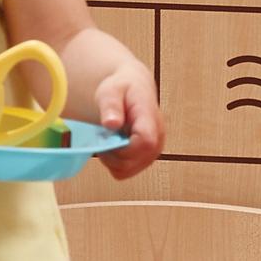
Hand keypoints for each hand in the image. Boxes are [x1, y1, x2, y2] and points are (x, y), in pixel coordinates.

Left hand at [86, 52, 163, 177]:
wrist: (133, 89)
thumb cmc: (121, 88)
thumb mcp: (110, 90)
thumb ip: (111, 105)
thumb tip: (112, 124)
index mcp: (150, 118)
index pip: (145, 143)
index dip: (122, 147)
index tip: (107, 136)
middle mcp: (158, 137)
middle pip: (134, 161)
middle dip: (111, 153)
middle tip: (102, 137)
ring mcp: (154, 151)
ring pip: (128, 170)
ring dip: (111, 159)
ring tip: (107, 140)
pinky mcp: (146, 158)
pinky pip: (126, 172)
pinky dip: (114, 163)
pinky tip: (112, 147)